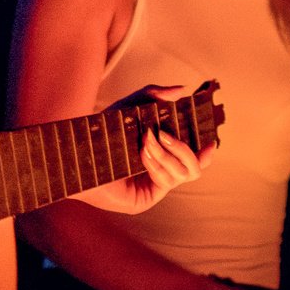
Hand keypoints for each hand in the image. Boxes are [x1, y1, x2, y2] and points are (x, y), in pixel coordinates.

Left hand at [104, 84, 214, 212]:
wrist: (79, 154)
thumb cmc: (100, 133)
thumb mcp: (129, 107)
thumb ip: (153, 94)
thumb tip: (180, 89)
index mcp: (161, 156)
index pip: (193, 159)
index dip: (205, 153)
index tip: (210, 141)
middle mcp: (160, 174)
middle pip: (194, 169)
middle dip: (184, 149)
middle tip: (165, 135)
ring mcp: (153, 189)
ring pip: (183, 174)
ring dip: (165, 154)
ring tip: (145, 142)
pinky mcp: (146, 199)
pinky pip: (167, 181)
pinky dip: (156, 163)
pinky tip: (140, 155)